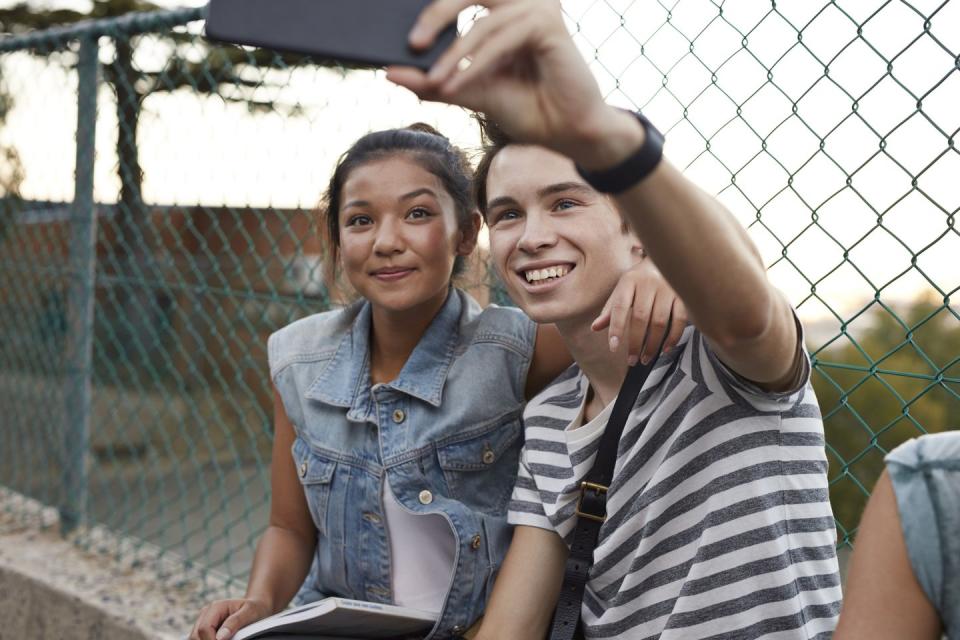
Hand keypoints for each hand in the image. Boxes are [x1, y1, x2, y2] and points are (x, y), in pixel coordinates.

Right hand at [189, 598, 271, 639]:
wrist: (256, 607)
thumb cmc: (255, 608)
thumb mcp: (250, 612)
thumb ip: (235, 622)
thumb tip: (220, 637)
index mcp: (216, 607)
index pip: (204, 628)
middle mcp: (206, 613)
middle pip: (195, 635)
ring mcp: (204, 621)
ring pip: (194, 638)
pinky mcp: (206, 629)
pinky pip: (199, 639)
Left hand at [386, 0, 617, 162]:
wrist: (566, 132)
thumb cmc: (526, 107)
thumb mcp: (467, 91)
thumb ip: (433, 81)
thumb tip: (389, 72)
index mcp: (502, 7)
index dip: (434, 8)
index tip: (400, 27)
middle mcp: (520, 1)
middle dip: (436, 15)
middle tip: (412, 43)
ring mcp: (536, 9)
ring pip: (481, 22)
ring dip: (455, 54)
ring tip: (435, 81)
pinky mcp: (548, 24)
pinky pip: (500, 40)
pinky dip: (475, 64)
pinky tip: (457, 83)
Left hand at [591, 258, 687, 364]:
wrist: (667, 259)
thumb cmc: (639, 280)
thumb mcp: (622, 289)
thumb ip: (610, 309)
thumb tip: (595, 328)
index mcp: (628, 281)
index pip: (619, 307)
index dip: (615, 328)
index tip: (613, 348)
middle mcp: (647, 284)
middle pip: (640, 318)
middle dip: (635, 342)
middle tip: (631, 361)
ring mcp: (666, 289)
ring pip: (659, 321)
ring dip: (652, 344)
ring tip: (645, 359)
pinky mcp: (682, 295)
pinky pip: (679, 319)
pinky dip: (673, 336)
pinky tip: (665, 349)